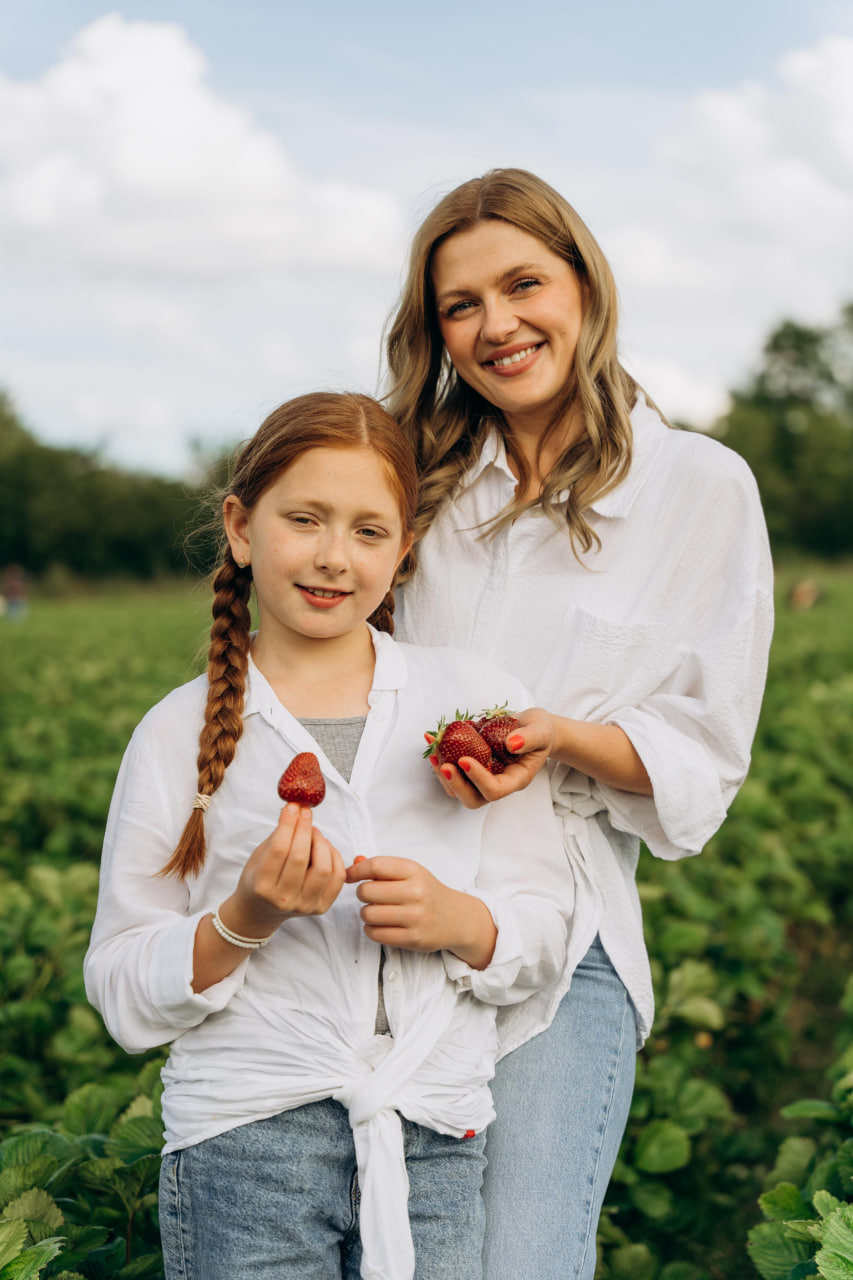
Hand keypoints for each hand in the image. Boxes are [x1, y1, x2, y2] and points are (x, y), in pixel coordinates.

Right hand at [222, 804, 345, 936]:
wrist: (262, 910)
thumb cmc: (259, 879)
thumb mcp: (259, 857)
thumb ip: (277, 836)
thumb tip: (296, 809)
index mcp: (262, 886)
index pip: (279, 849)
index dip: (288, 824)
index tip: (293, 806)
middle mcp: (283, 899)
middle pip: (300, 857)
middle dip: (305, 829)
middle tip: (305, 813)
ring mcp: (304, 906)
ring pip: (323, 868)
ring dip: (321, 843)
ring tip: (314, 833)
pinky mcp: (321, 907)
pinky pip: (337, 877)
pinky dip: (334, 857)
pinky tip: (325, 848)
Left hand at [345, 857, 496, 968]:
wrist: (457, 918)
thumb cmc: (428, 892)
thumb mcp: (410, 873)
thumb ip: (382, 867)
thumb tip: (354, 862)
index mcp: (414, 871)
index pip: (375, 866)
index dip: (356, 871)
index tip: (350, 876)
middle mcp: (416, 892)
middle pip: (367, 891)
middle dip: (363, 894)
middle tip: (371, 897)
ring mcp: (415, 917)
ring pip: (368, 914)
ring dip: (366, 913)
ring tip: (377, 912)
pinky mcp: (413, 938)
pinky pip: (375, 934)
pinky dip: (371, 929)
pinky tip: (381, 925)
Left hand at [426, 707, 553, 809]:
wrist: (532, 728)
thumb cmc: (540, 731)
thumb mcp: (541, 730)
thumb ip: (530, 738)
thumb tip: (511, 744)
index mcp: (515, 779)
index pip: (495, 790)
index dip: (478, 778)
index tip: (464, 759)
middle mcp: (497, 782)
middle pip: (473, 799)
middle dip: (456, 785)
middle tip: (443, 765)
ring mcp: (482, 776)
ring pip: (458, 788)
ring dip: (442, 773)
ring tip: (433, 749)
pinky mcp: (471, 766)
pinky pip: (453, 770)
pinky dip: (440, 757)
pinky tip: (433, 740)